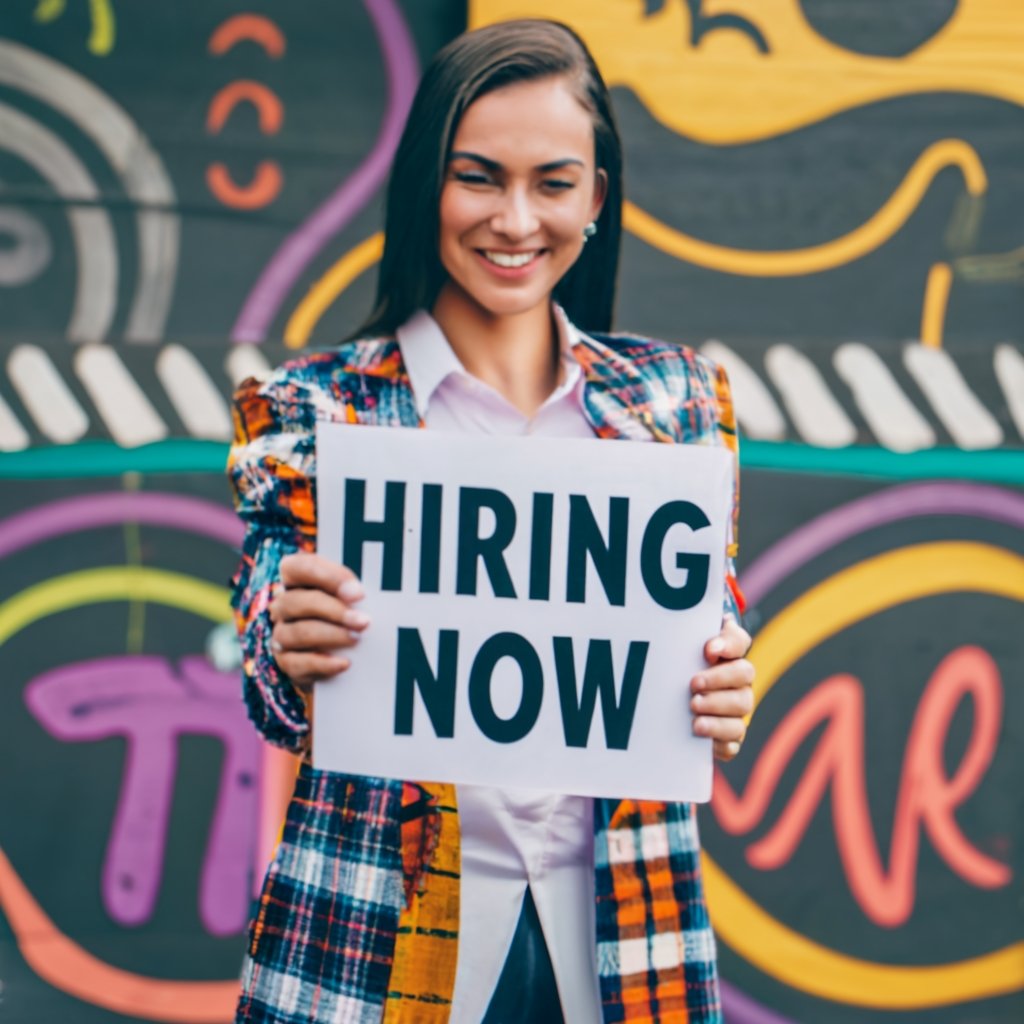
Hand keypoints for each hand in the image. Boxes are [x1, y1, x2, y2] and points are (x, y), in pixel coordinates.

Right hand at [269, 552, 369, 688]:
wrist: (333, 649)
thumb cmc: (342, 610)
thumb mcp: (346, 593)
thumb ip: (348, 588)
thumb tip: (357, 594)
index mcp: (293, 578)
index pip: (301, 568)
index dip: (329, 578)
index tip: (358, 593)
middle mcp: (282, 605)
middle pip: (296, 602)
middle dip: (333, 611)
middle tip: (363, 621)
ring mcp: (280, 634)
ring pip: (296, 633)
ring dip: (330, 636)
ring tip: (356, 639)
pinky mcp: (286, 662)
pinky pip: (298, 663)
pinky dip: (322, 664)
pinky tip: (344, 663)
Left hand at [690, 617, 754, 761]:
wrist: (673, 696)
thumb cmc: (682, 666)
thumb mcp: (685, 646)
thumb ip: (696, 633)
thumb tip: (711, 641)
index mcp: (730, 657)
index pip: (739, 643)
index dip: (727, 645)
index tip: (708, 650)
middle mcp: (739, 685)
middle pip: (743, 682)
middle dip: (718, 684)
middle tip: (693, 686)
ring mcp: (735, 714)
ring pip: (739, 718)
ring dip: (718, 720)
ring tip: (695, 720)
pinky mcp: (727, 739)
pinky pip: (731, 746)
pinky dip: (720, 745)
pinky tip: (705, 742)